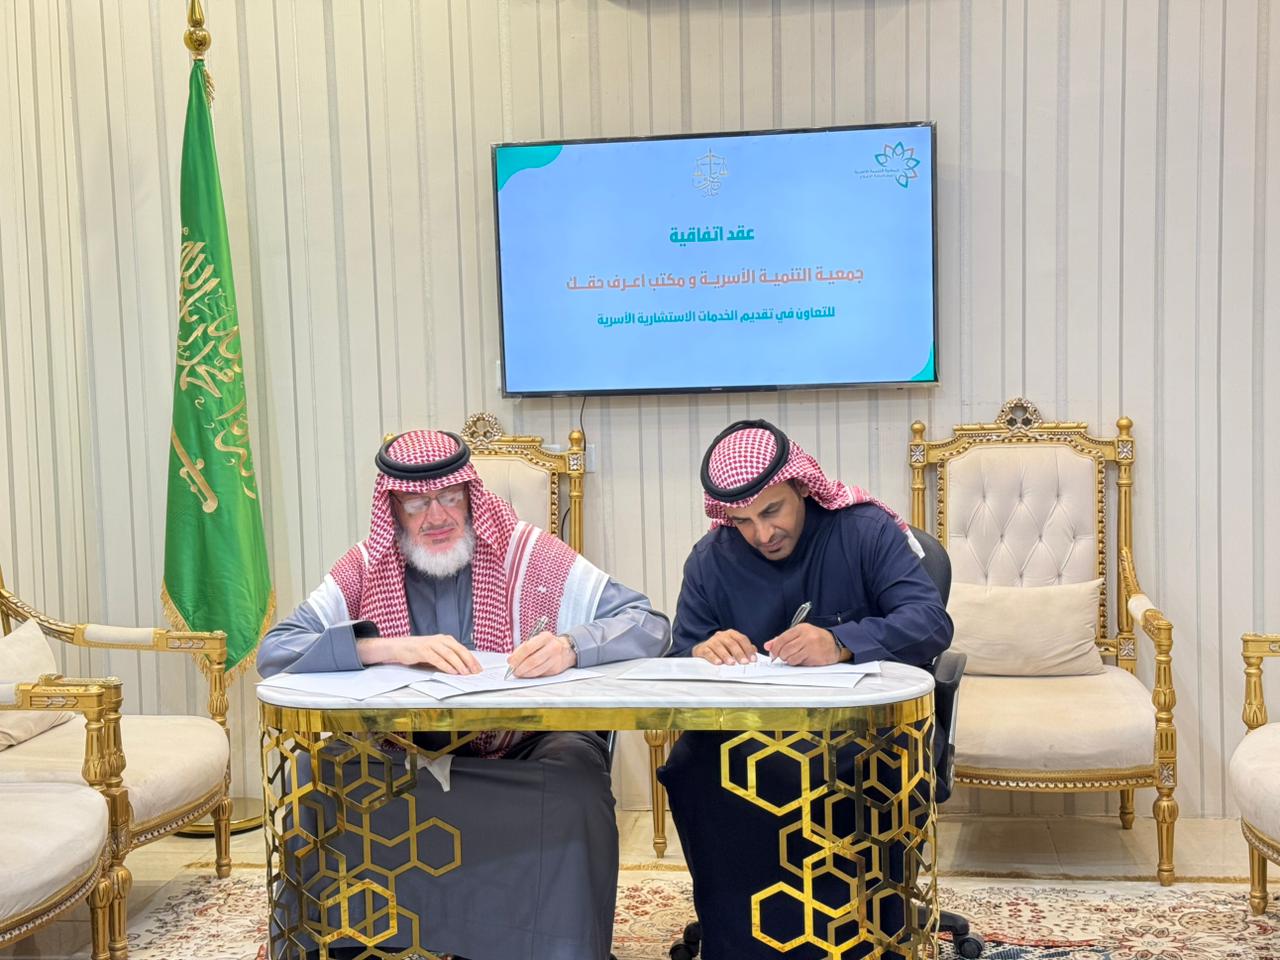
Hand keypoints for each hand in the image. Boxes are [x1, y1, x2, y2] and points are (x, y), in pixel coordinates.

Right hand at [358, 634, 481, 674]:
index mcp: (446, 639)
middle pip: (459, 650)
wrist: (400, 646)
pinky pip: (437, 658)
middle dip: (469, 662)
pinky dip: (446, 665)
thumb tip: (463, 668)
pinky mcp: (423, 650)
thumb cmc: (420, 651)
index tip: (479, 669)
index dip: (472, 659)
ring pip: (449, 654)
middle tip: (475, 672)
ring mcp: (432, 644)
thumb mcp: (437, 651)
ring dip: (459, 664)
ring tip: (465, 673)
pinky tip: (451, 671)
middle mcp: (441, 639)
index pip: (463, 649)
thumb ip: (448, 657)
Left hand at [507, 631, 575, 677]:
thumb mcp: (537, 640)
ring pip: (536, 670)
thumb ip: (523, 648)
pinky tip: (526, 673)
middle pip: (532, 661)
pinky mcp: (556, 669)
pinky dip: (531, 675)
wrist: (566, 649)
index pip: (528, 648)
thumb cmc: (547, 644)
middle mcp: (552, 647)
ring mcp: (555, 659)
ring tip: (518, 673)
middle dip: (520, 667)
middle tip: (513, 670)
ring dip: (524, 673)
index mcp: (545, 637)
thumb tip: (511, 660)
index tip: (510, 662)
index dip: (517, 657)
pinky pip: (540, 674)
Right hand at [692, 629, 756, 664]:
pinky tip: (718, 663)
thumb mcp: (734, 647)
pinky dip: (713, 657)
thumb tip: (754, 650)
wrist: (704, 649)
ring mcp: (712, 641)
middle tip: (744, 662)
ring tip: (732, 663)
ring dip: (726, 656)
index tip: (752, 659)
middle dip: (739, 653)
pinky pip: (708, 652)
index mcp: (731, 634)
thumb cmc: (722, 648)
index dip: (748, 649)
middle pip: (732, 643)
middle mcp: (721, 636)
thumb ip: (744, 648)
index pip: (742, 639)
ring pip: (719, 647)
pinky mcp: (703, 648)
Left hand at [764, 623, 848, 665]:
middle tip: (782, 656)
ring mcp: (810, 646)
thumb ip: (783, 639)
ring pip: (790, 657)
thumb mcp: (799, 634)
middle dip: (780, 655)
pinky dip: (795, 662)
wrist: (834, 643)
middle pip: (784, 649)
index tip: (773, 652)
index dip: (774, 647)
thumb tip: (768, 645)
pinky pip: (797, 662)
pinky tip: (799, 659)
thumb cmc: (815, 639)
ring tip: (792, 657)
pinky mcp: (813, 656)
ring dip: (788, 659)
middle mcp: (805, 636)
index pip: (781, 638)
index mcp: (800, 628)